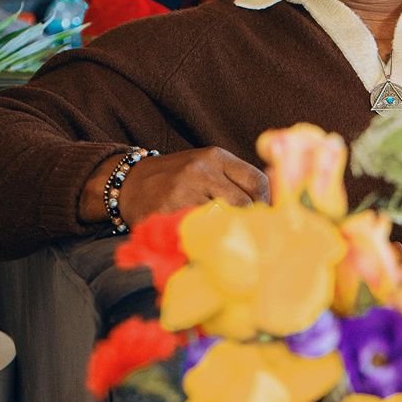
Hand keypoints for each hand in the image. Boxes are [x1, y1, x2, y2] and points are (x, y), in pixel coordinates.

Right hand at [80, 147, 269, 227]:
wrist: (129, 183)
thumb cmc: (177, 179)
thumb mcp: (206, 167)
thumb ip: (234, 181)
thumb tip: (272, 207)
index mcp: (216, 157)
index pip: (257, 181)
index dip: (266, 203)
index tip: (264, 218)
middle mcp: (201, 170)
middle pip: (243, 203)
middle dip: (248, 223)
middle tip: (249, 236)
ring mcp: (182, 191)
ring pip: (221, 220)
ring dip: (226, 235)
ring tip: (227, 242)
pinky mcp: (166, 212)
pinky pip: (196, 232)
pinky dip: (204, 242)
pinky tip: (204, 245)